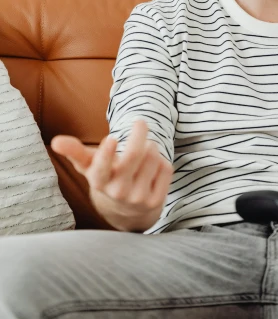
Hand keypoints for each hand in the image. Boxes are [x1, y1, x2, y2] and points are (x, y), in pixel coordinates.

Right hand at [51, 119, 173, 229]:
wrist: (126, 211)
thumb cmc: (106, 176)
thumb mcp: (89, 165)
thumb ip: (74, 151)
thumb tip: (56, 141)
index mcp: (99, 182)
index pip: (101, 169)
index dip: (106, 154)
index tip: (112, 138)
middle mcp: (118, 192)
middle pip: (135, 155)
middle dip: (139, 133)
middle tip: (140, 122)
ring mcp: (138, 198)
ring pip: (153, 156)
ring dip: (150, 147)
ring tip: (144, 151)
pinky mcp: (156, 201)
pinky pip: (165, 167)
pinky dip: (161, 161)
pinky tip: (152, 168)